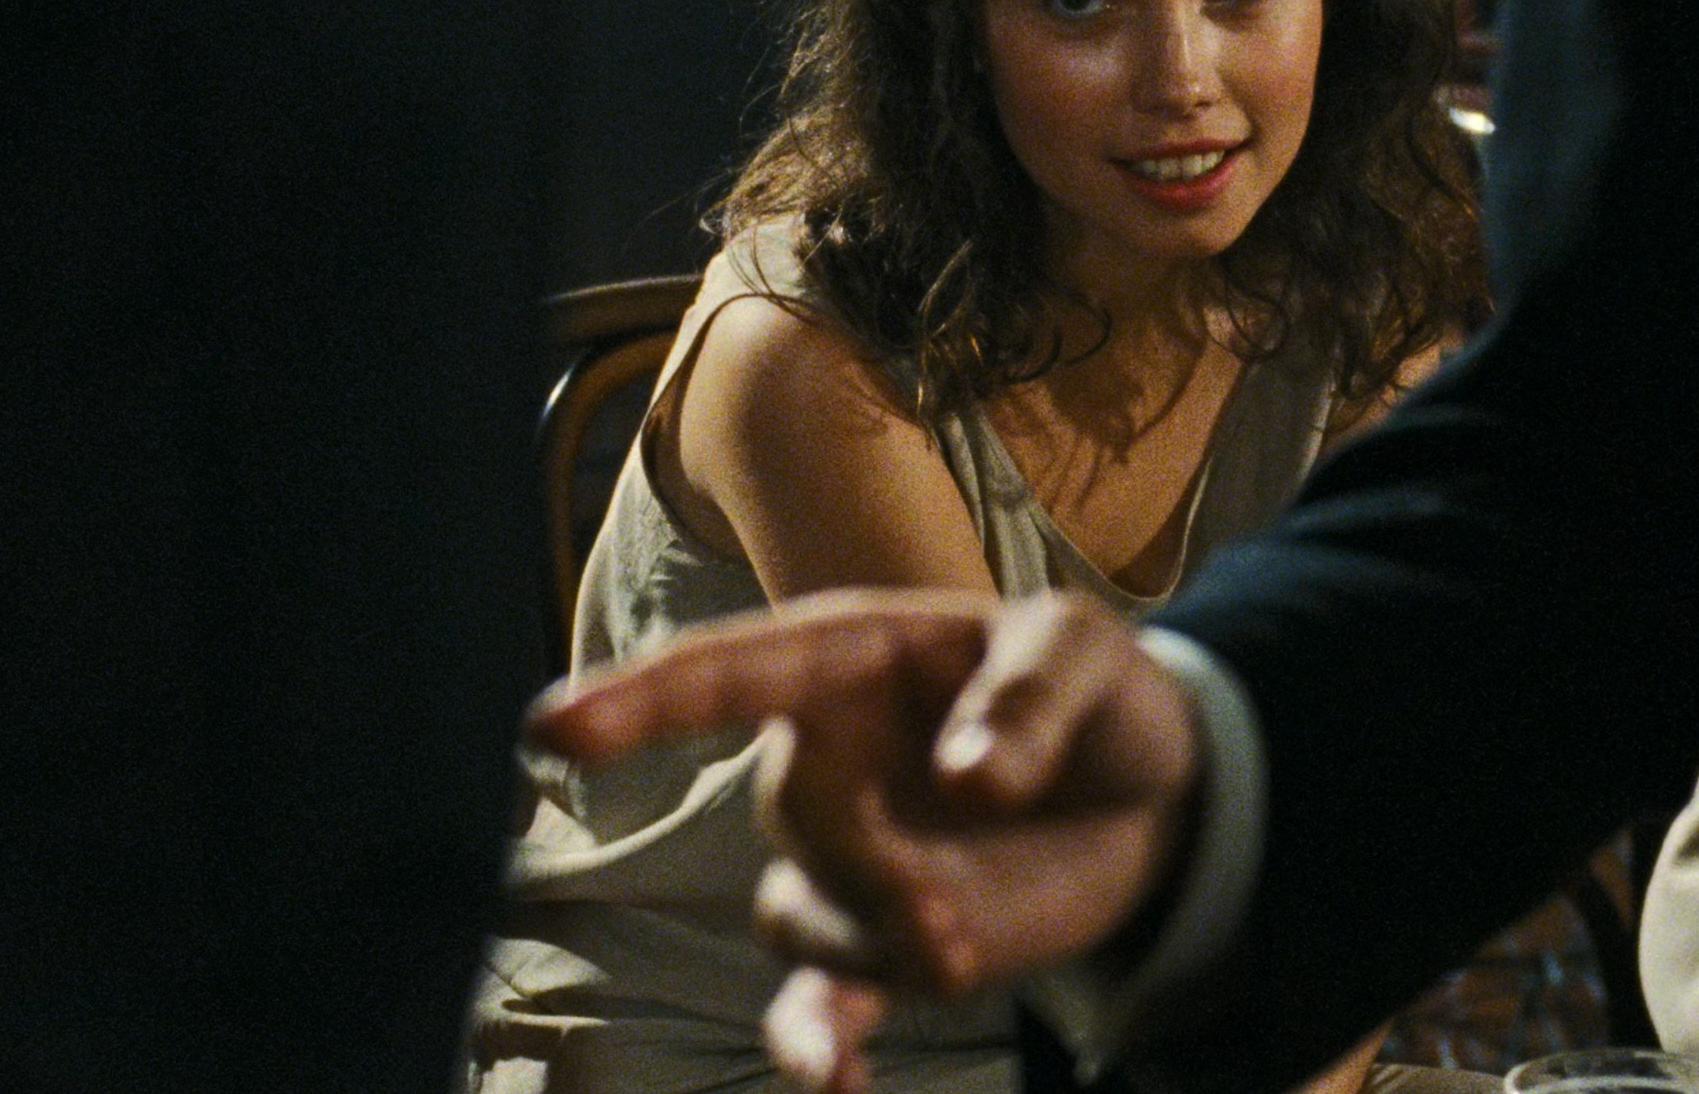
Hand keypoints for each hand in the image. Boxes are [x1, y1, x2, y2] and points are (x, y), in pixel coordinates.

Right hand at [531, 588, 1202, 1091]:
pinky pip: (815, 999)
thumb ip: (1033, 696)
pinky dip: (815, 1043)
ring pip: (800, 914)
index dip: (639, 700)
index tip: (551, 730)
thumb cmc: (1098, 691)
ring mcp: (848, 855)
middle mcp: (826, 754)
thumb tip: (970, 776)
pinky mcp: (883, 942)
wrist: (1147, 789)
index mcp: (853, 657)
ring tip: (959, 958)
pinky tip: (839, 1086)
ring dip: (865, 945)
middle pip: (792, 817)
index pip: (727, 672)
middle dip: (864, 872)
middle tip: (951, 921)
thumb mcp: (1088, 649)